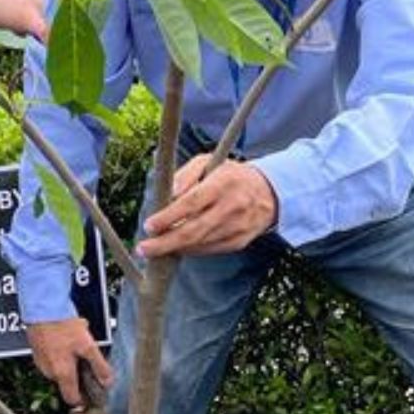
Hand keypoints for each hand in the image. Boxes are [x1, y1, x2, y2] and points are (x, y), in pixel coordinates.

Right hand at [27, 318, 113, 406]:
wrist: (43, 308)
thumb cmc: (63, 326)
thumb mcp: (88, 346)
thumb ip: (99, 366)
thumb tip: (107, 382)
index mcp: (62, 374)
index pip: (72, 399)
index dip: (83, 400)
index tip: (91, 394)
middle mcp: (49, 372)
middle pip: (66, 383)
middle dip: (77, 374)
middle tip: (86, 358)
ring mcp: (41, 361)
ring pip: (58, 369)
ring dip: (68, 362)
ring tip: (75, 344)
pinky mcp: (37, 351)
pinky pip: (51, 359)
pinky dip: (59, 353)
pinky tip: (65, 339)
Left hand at [137, 153, 278, 258]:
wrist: (269, 193)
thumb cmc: (230, 175)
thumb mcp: (209, 163)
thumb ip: (185, 174)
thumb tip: (167, 192)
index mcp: (223, 183)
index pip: (191, 203)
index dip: (169, 217)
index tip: (149, 226)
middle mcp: (231, 207)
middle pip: (193, 230)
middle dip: (165, 243)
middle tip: (144, 249)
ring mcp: (237, 227)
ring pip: (200, 243)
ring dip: (175, 248)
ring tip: (155, 249)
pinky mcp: (239, 242)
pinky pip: (209, 250)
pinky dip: (191, 250)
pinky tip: (177, 248)